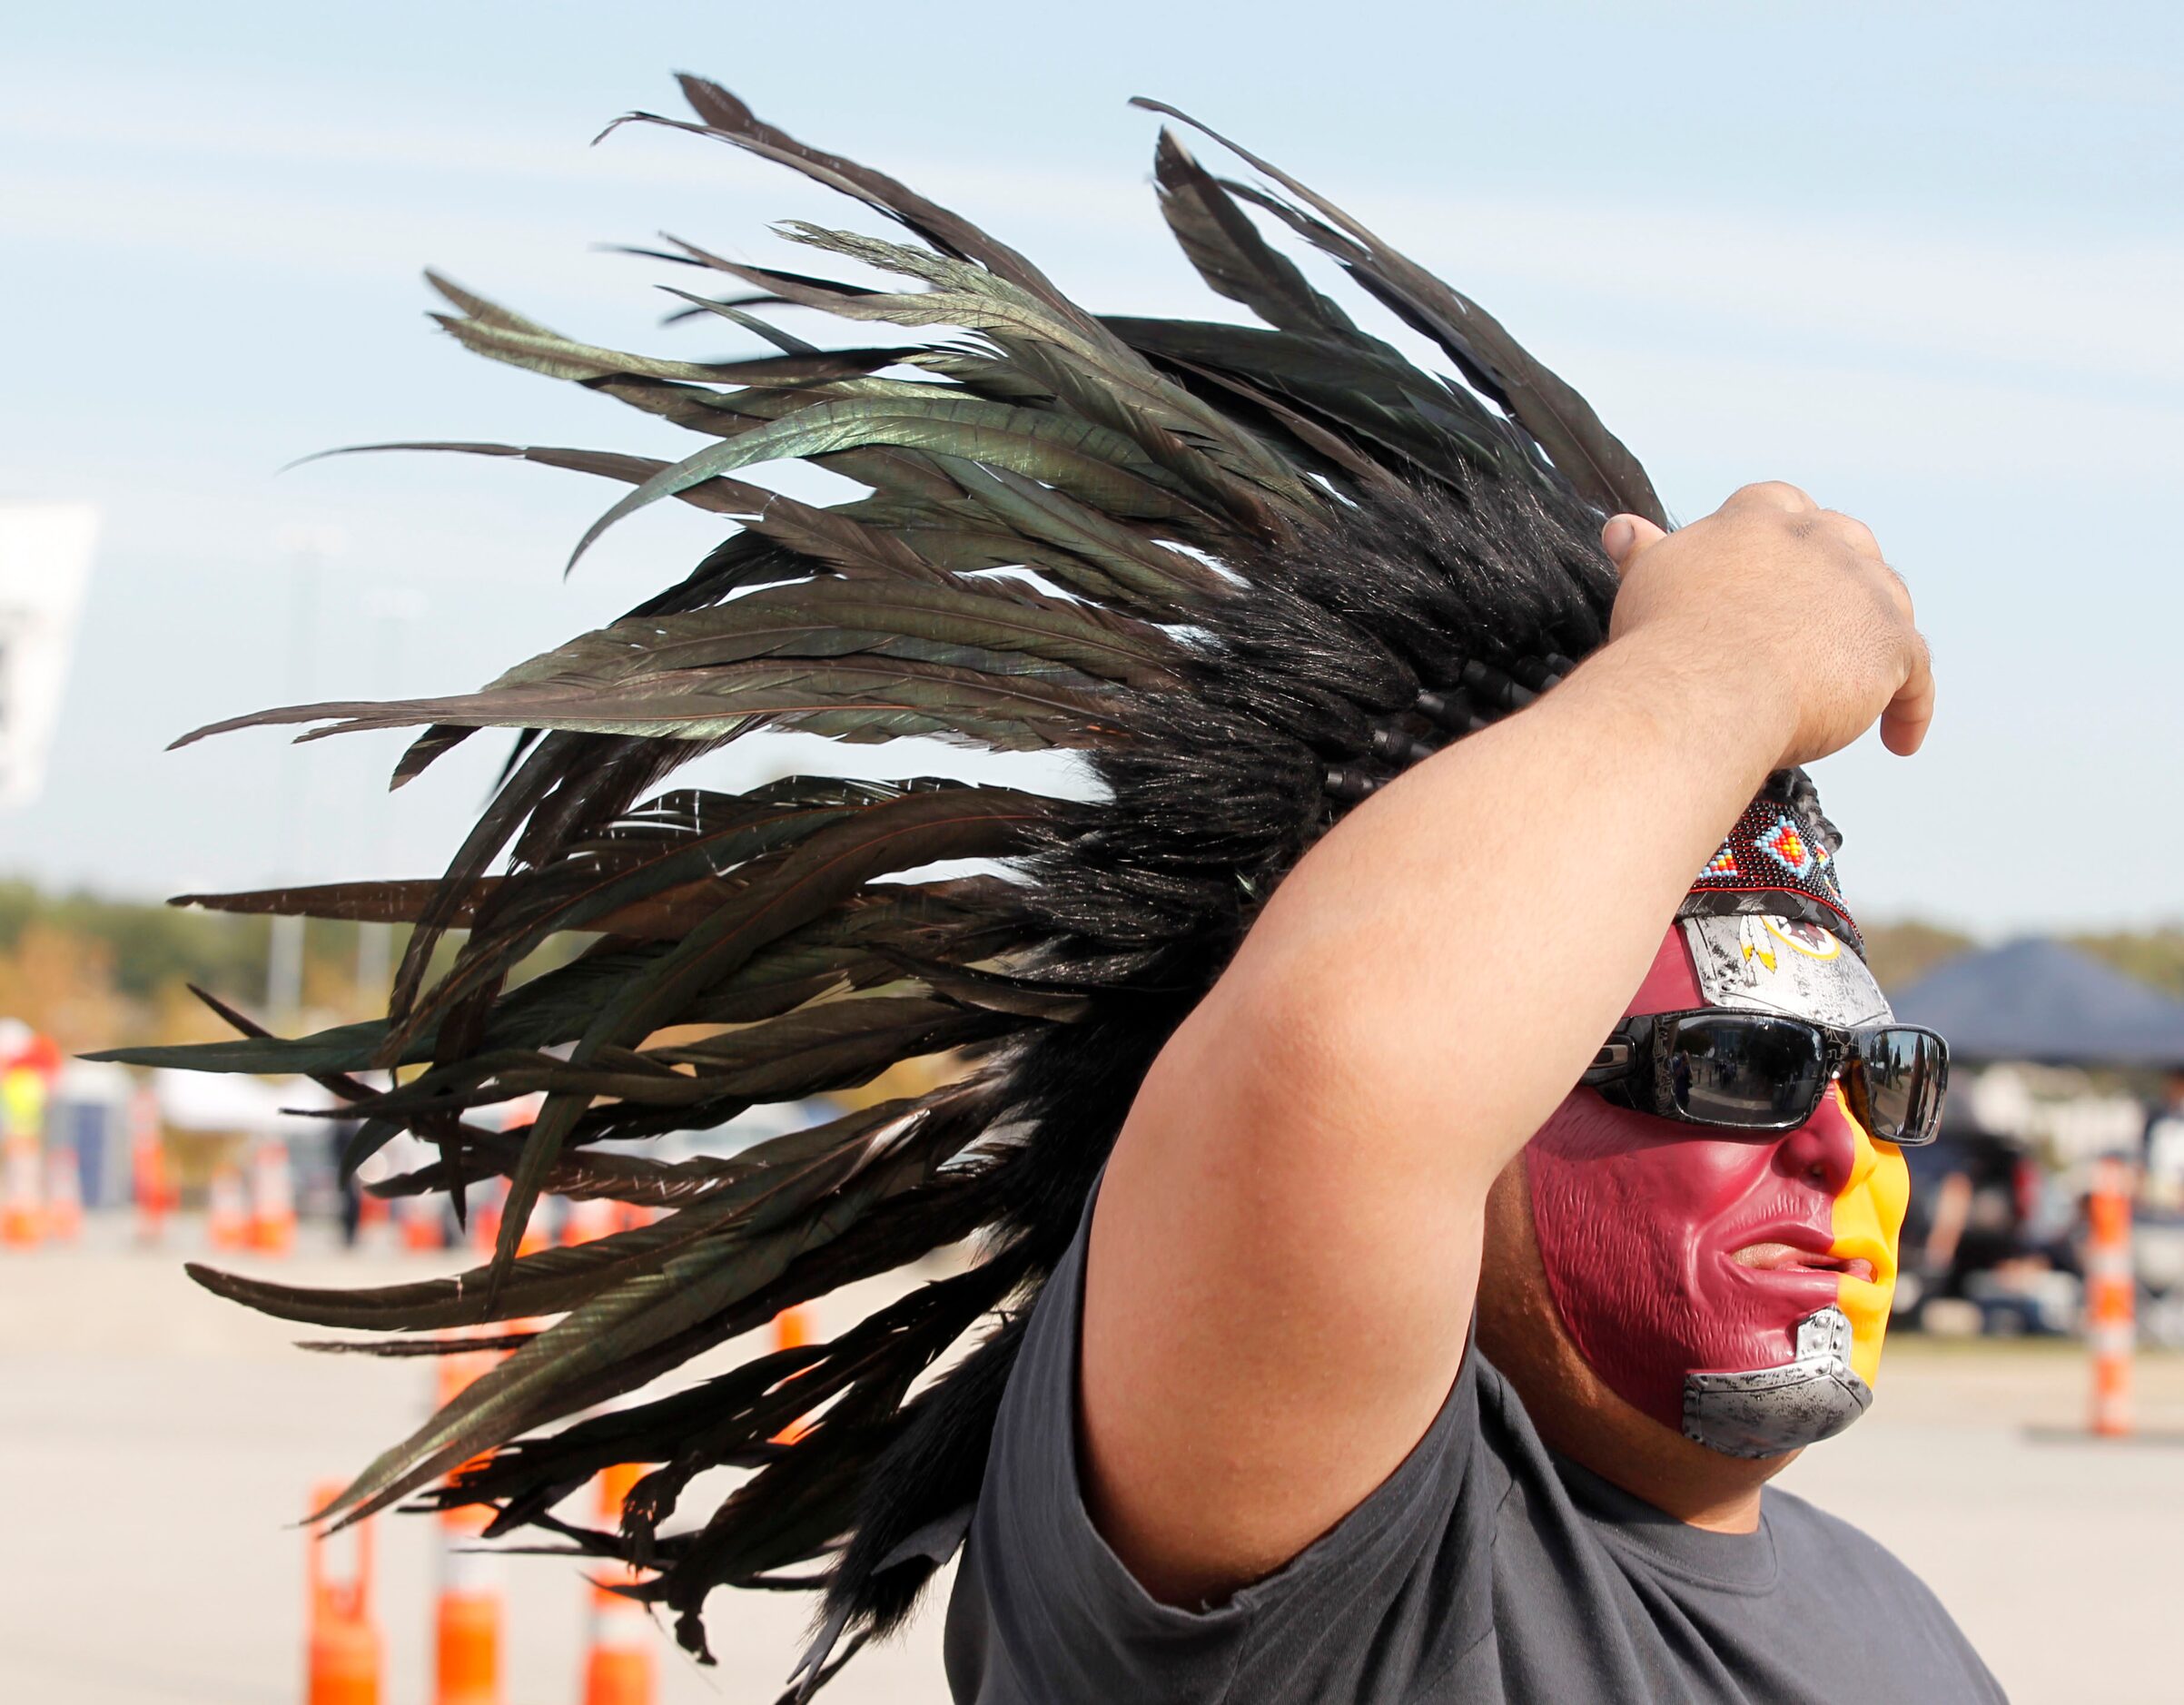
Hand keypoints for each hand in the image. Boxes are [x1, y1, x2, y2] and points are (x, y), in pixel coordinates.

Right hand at [1600, 482, 1934, 763]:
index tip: (1770, 565)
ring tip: (1863, 676)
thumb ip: (1645, 552)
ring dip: (1877, 631)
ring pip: (1890, 599)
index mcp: (1755, 520)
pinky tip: (1900, 741)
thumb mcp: (1649, 582)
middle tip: (1821, 620)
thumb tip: (1621, 528)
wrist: (1702, 690)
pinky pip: (1916, 675)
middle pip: (1847, 539)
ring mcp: (1861, 589)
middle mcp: (1817, 540)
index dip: (1780, 536)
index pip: (1779, 505)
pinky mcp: (1890, 644)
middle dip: (1841, 570)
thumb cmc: (1663, 640)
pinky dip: (1910, 708)